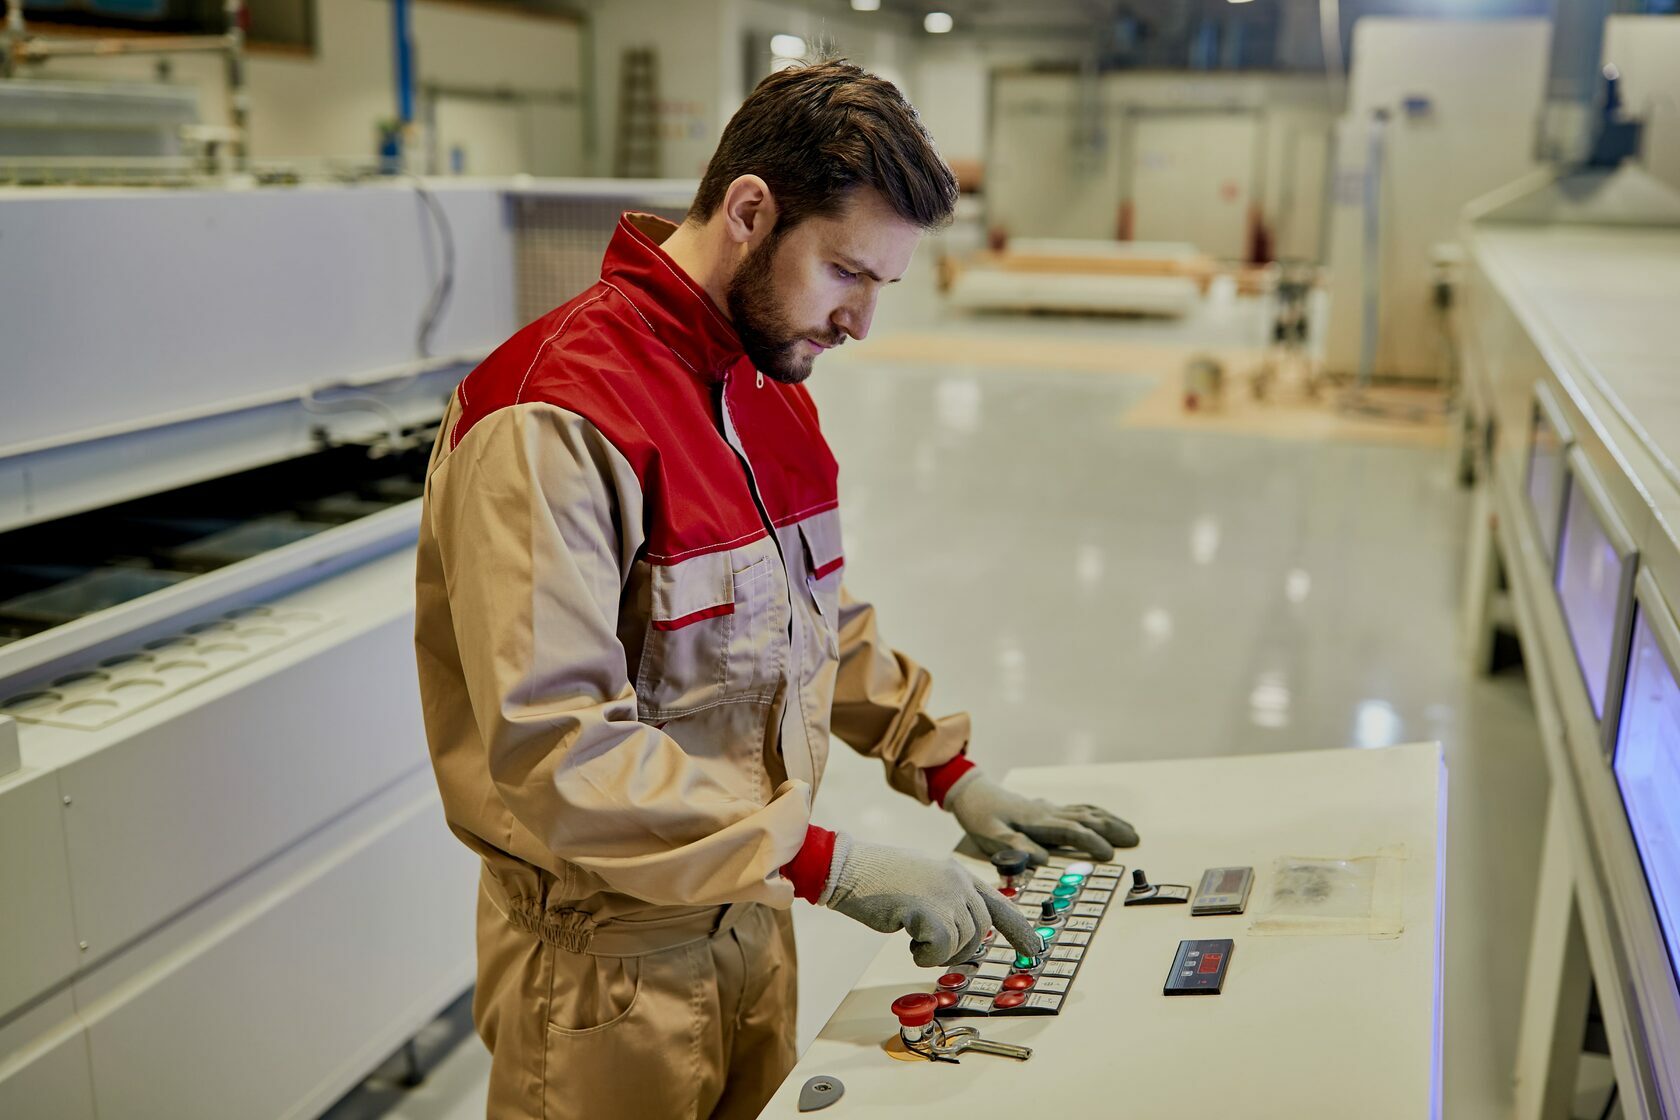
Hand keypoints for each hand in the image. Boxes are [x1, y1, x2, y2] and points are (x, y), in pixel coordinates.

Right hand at [821, 833, 1042, 966]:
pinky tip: (910, 943)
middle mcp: (959, 882)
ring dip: (938, 952)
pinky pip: (942, 950)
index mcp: (959, 874)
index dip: (1019, 929)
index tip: (1034, 949)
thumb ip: (947, 901)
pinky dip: (926, 956)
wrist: (850, 868)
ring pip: (962, 943)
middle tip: (934, 950)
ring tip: (914, 939)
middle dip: (963, 950)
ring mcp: (946, 895)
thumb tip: (962, 935)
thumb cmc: (879, 878)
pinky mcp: (931, 912)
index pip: (999, 904)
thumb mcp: (924, 883)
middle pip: (981, 931)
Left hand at [945, 770, 1138, 864]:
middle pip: (1086, 819)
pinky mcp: (1047, 809)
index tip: (1109, 854)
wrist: (972, 792)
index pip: (1071, 831)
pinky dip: (1096, 813)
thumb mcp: (990, 836)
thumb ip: (1016, 846)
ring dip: (1109, 821)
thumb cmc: (980, 816)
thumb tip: (1044, 859)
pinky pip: (1078, 809)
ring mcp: (1049, 809)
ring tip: (1130, 831)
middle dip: (1112, 829)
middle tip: (1135, 840)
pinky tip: (1104, 818)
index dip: (1092, 842)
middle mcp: (1047, 812)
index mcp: (1036, 821)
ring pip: (1086, 812)